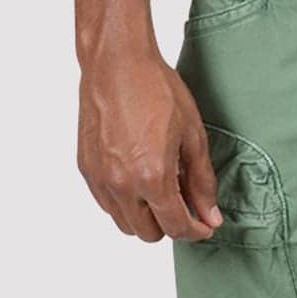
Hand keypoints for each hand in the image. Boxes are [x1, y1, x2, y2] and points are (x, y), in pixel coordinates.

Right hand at [78, 46, 225, 242]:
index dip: (195, 231)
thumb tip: (210, 216)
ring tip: (160, 190)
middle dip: (170, 225)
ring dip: (145, 217)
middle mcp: (121, 184)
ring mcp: (99, 178)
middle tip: (184, 205)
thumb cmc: (156, 89)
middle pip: (148, 234)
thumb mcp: (193, 136)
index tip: (204, 225)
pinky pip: (106, 204)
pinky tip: (138, 178)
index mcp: (152, 176)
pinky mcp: (86, 169)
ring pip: (124, 224)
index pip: (175, 227)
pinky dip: (124, 202)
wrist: (117, 63)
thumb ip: (202, 182)